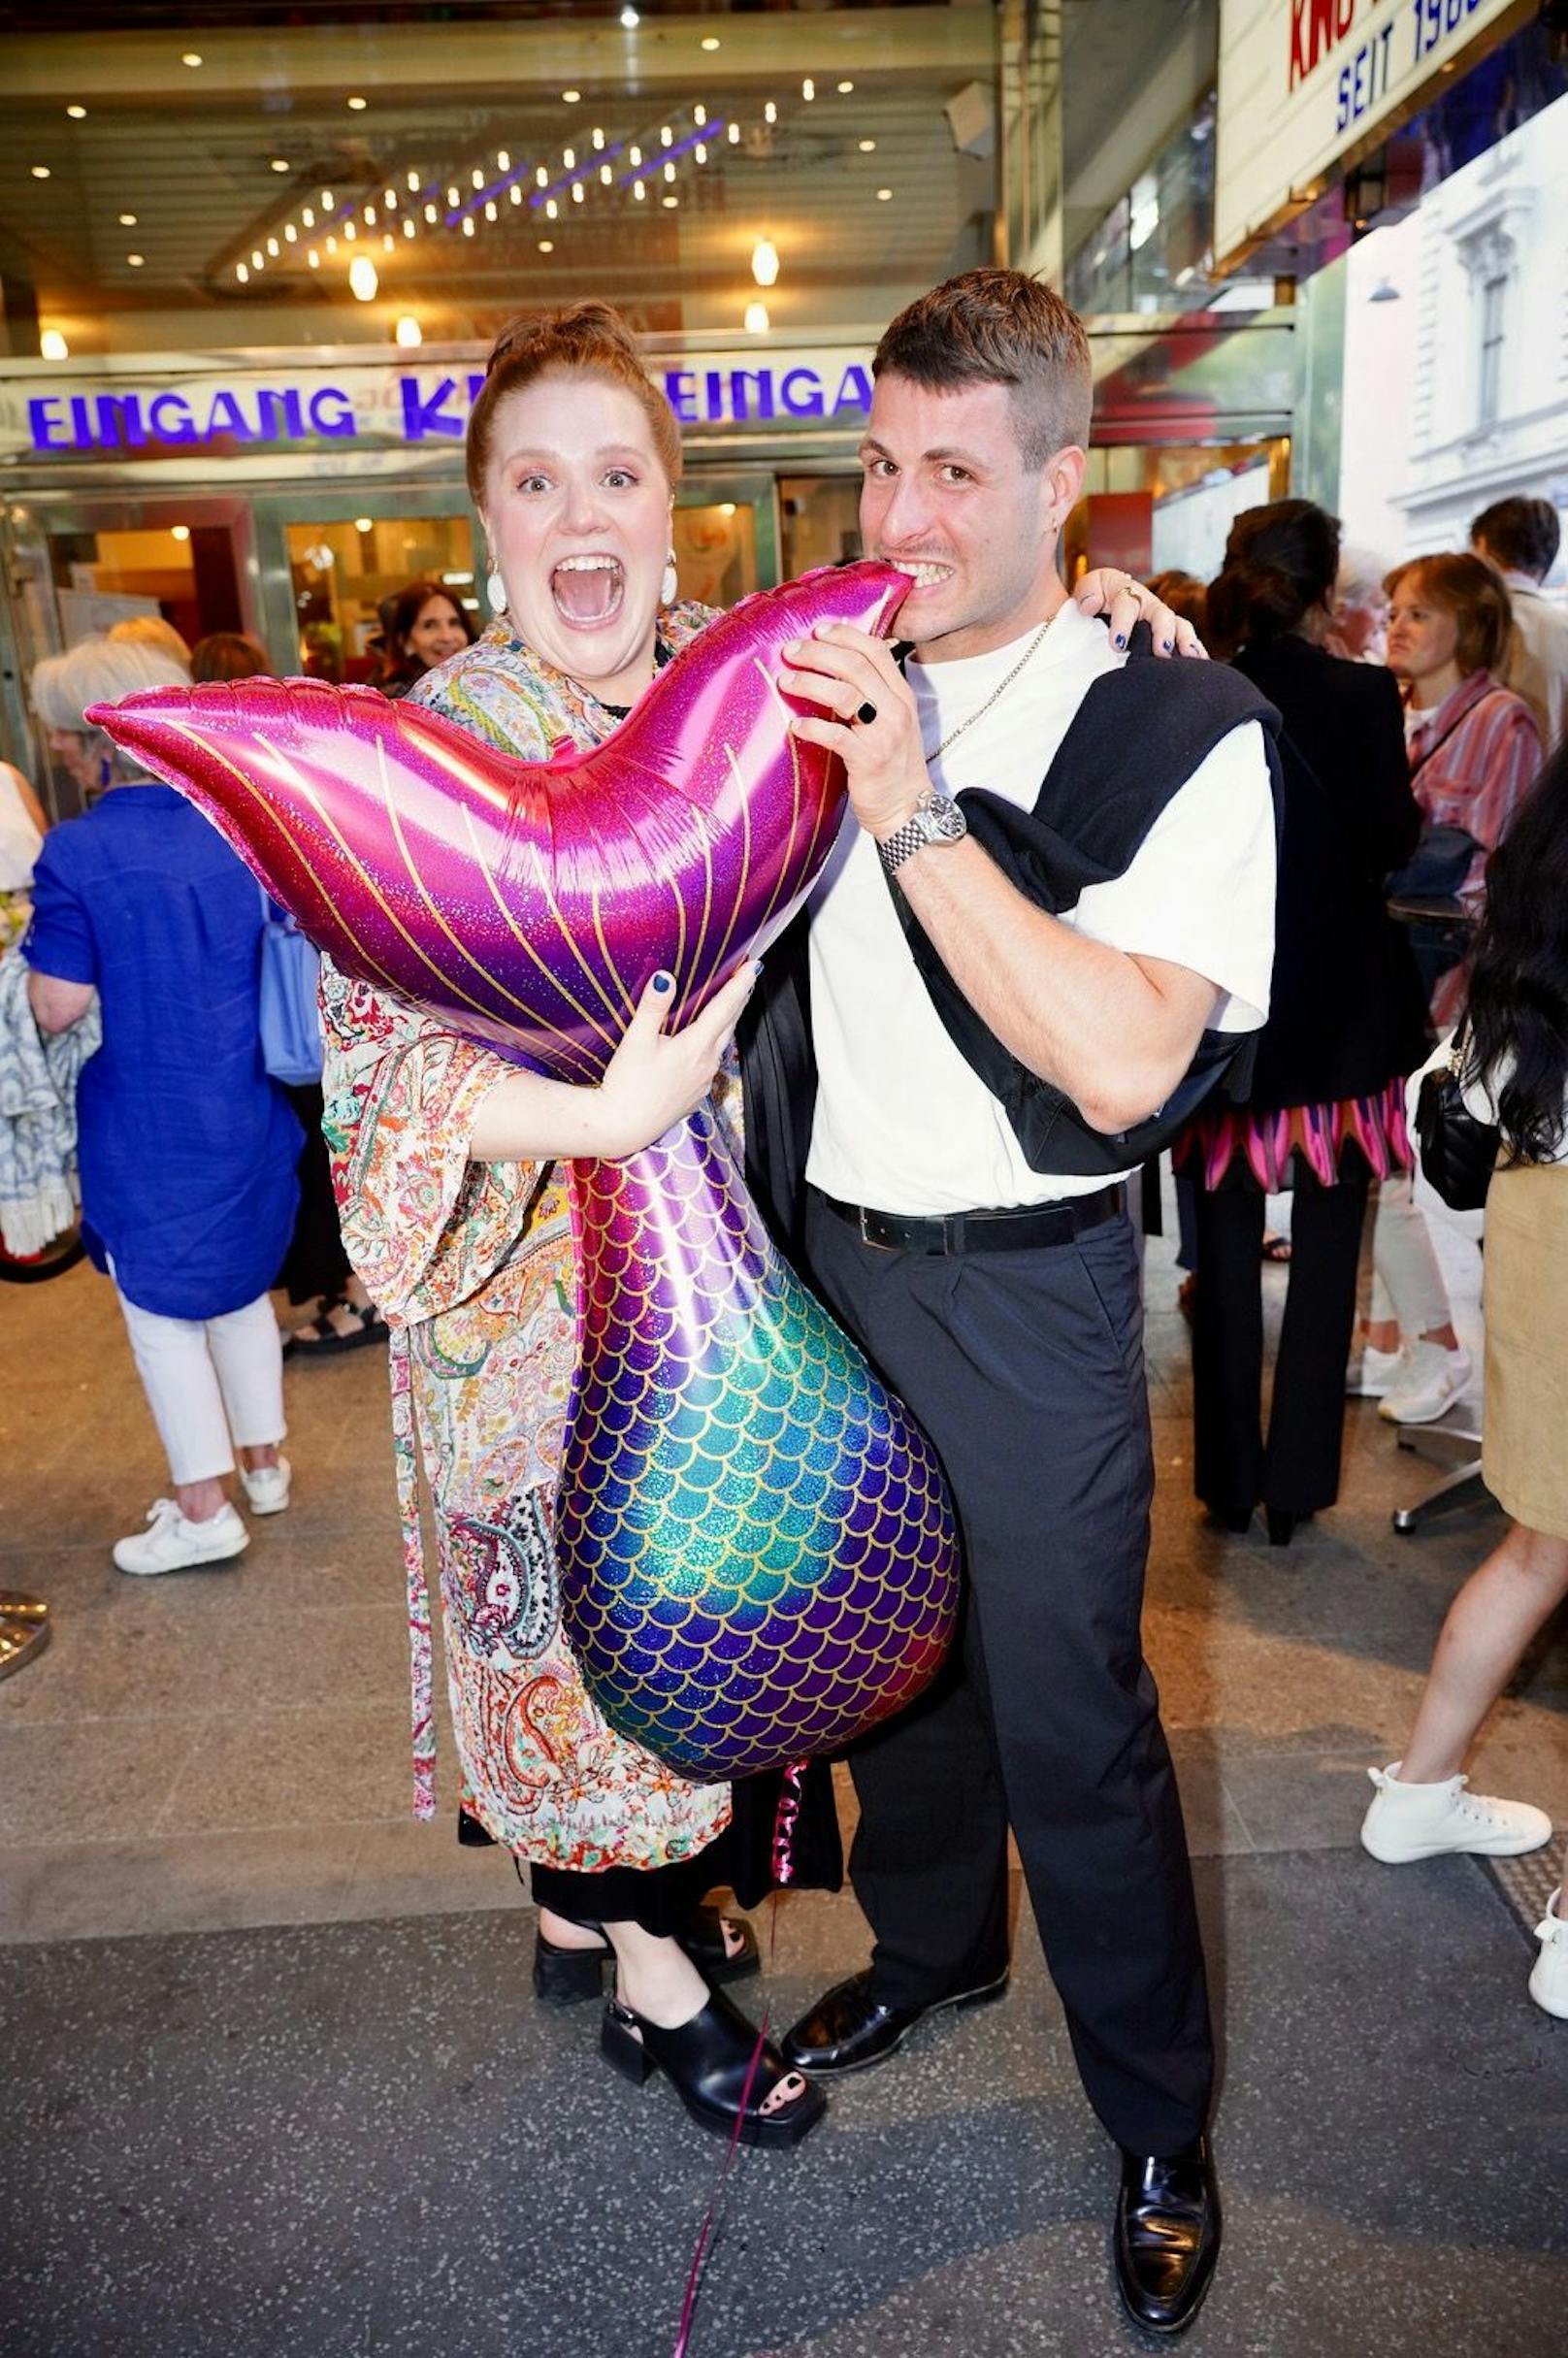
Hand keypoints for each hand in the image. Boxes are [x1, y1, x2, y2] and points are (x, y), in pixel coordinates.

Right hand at [593, 963, 757, 1157]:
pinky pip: (710, 1065)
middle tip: (748, 979)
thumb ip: (653, 1007)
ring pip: (722, 1045)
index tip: (753, 967)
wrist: (623, 1127)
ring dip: (728, 1023)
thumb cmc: (627, 1085)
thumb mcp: (636, 1041)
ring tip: (730, 1007)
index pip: (725, 1007)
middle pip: (730, 1024)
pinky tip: (705, 1046)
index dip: (740, 985)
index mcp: (695, 1046)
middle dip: (740, 999)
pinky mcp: (695, 1095)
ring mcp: (703, 1082)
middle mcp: (706, 1064)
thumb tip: (665, 978)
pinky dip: (713, 1047)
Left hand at [779, 625, 930, 840]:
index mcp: (901, 695)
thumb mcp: (891, 722)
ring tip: (785, 681)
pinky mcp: (869, 760)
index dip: (845, 635)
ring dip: (809, 683)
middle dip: (818, 653)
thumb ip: (872, 695)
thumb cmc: (892, 765)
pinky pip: (835, 736)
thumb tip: (834, 669)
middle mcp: (896, 709)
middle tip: (791, 650)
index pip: (875, 651)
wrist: (908, 809)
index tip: (818, 629)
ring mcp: (884, 734)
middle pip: (855, 666)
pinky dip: (812, 728)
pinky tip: (795, 726)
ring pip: (844, 695)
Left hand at [1075, 568, 1206, 659]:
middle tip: (1162, 652)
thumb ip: (1087, 592)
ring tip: (1190, 658)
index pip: (1128, 605)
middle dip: (1163, 633)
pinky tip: (1202, 663)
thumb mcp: (1089, 587)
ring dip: (1186, 642)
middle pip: (1162, 615)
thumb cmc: (1097, 595)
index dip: (1123, 624)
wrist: (1105, 600)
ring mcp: (1162, 620)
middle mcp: (1149, 605)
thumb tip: (1091, 605)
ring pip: (1180, 627)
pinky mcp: (1170, 634)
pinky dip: (1196, 651)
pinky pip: (1187, 640)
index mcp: (1127, 592)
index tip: (1117, 644)